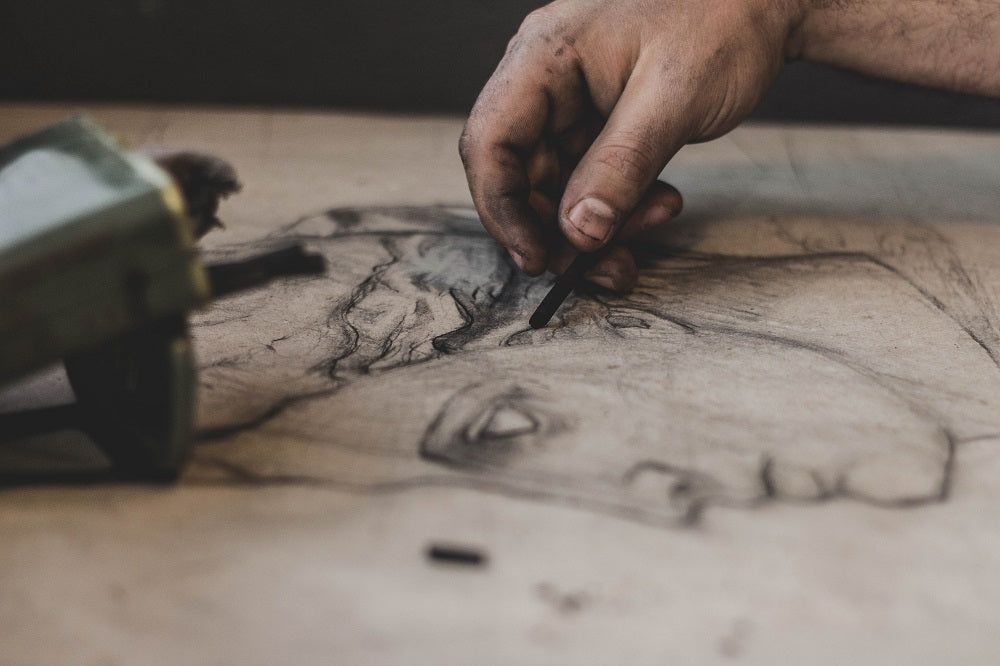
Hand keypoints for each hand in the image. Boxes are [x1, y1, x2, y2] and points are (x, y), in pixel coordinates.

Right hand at [460, 0, 800, 290]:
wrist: (770, 1)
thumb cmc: (723, 18)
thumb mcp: (672, 98)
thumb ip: (621, 166)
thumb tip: (579, 233)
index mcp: (544, 57)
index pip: (490, 142)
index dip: (501, 209)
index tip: (537, 260)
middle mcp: (547, 81)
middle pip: (522, 175)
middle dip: (561, 229)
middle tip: (605, 265)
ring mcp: (573, 103)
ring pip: (559, 186)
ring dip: (597, 226)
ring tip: (653, 227)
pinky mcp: (600, 122)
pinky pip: (592, 179)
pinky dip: (620, 206)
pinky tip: (660, 206)